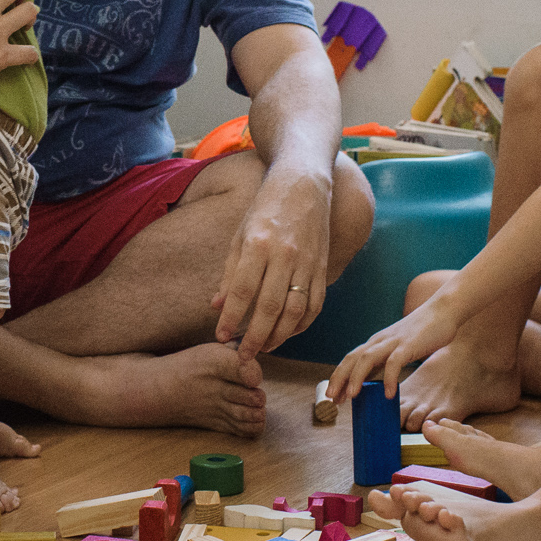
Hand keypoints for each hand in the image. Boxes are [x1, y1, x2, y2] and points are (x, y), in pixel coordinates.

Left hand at [212, 168, 333, 358]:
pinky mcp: (324, 267)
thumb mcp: (240, 234)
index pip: (242, 290)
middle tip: (243, 356)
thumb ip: (230, 273)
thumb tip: (217, 306)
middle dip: (255, 337)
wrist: (304, 184)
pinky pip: (315, 305)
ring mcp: (308, 262)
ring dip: (279, 336)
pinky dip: (302, 325)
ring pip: (295, 311)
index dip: (231, 318)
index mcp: (258, 243)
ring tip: (263, 348)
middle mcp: (285, 254)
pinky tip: (287, 333)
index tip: (221, 337)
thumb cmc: (266, 208)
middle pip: (269, 307)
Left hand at [326, 295, 459, 403]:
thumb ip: (384, 361)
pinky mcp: (408, 344)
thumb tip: (373, 383)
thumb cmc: (422, 332)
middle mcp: (379, 341)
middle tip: (331, 398)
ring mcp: (393, 342)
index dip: (339, 377)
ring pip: (367, 359)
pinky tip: (389, 395)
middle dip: (339, 379)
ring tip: (351, 397)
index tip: (332, 396)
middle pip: (352, 359)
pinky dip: (390, 379)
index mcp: (376, 343)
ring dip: (356, 378)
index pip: (350, 360)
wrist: (444, 310)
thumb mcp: (398, 347)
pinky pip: (394, 362)